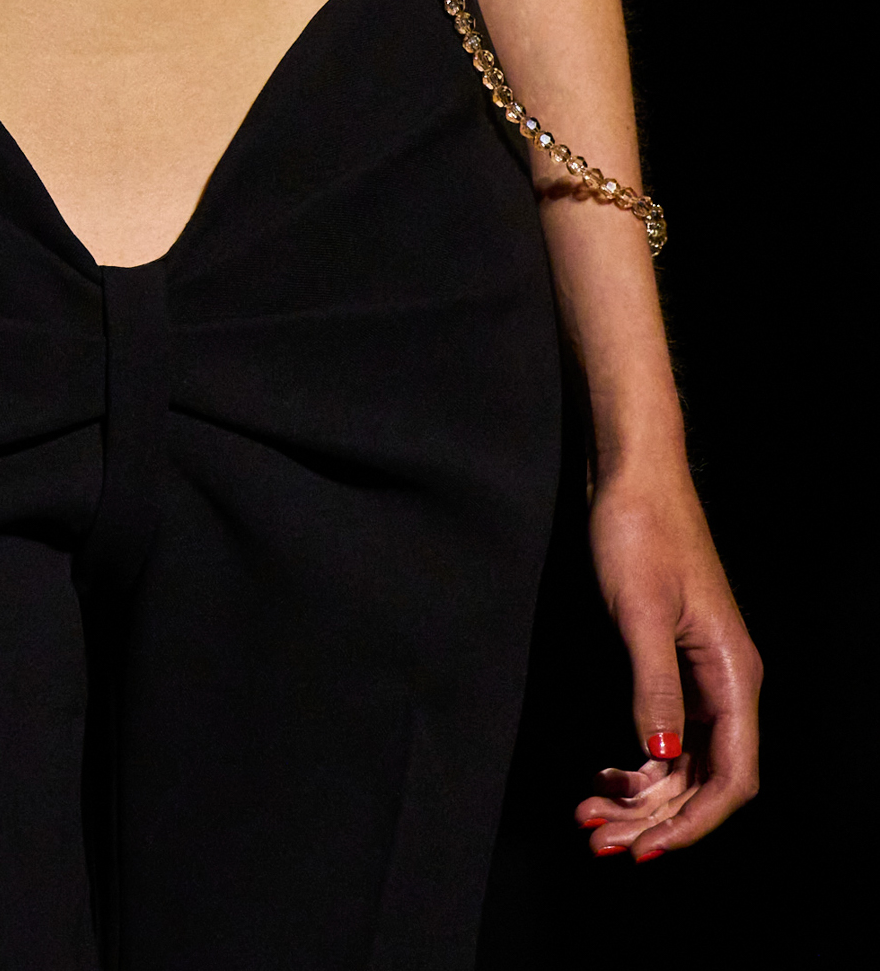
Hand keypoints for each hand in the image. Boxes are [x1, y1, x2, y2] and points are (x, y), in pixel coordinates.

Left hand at [577, 465, 760, 860]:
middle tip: (596, 838)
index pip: (732, 777)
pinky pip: (667, 734)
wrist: (631, 473)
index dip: (693, 822)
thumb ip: (654, 686)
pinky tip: (605, 776)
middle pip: (703, 779)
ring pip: (682, 762)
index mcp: (733, 674)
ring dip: (641, 797)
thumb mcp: (639, 610)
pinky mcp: (675, 663)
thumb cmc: (640, 529)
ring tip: (589, 814)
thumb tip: (659, 756)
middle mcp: (726, 682)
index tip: (645, 849)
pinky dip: (637, 763)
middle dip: (653, 817)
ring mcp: (702, 674)